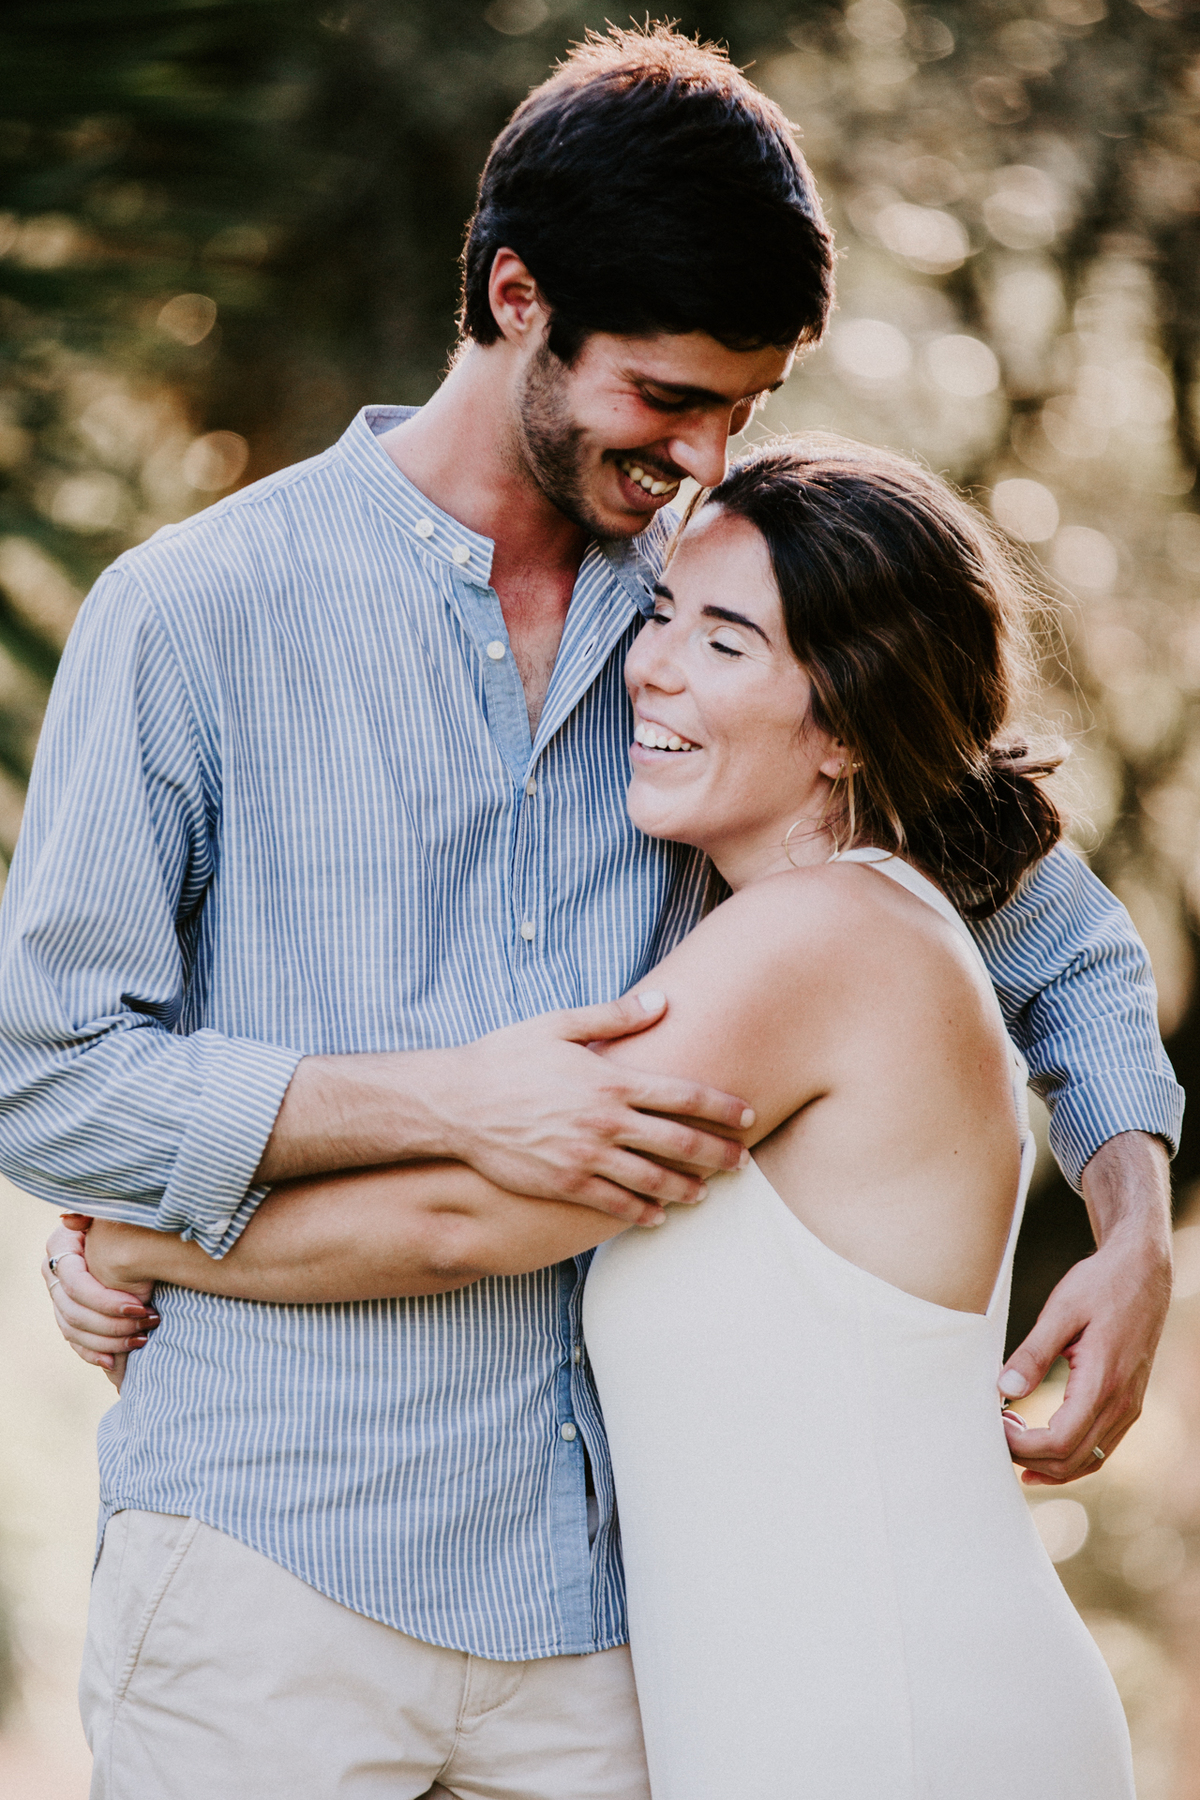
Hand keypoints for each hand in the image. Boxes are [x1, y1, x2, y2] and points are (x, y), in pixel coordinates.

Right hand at [42, 1214, 158, 1388]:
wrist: (133, 1235)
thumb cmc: (127, 1220)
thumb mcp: (113, 1213)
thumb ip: (94, 1213)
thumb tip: (69, 1219)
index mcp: (60, 1246)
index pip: (76, 1283)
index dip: (105, 1299)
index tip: (139, 1305)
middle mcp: (53, 1272)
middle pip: (73, 1311)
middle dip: (112, 1322)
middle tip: (148, 1322)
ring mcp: (58, 1296)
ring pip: (73, 1329)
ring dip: (108, 1339)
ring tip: (142, 1339)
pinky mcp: (68, 1314)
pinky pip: (73, 1341)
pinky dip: (93, 1353)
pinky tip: (114, 1361)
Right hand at [436, 989, 752, 1224]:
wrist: (456, 1103)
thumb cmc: (506, 1057)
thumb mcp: (558, 1024)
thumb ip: (614, 1016)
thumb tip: (662, 1001)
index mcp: (610, 1080)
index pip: (683, 1096)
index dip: (721, 1108)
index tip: (748, 1116)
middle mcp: (605, 1122)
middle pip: (679, 1142)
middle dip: (717, 1154)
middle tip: (742, 1163)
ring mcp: (586, 1157)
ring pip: (652, 1180)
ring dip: (685, 1188)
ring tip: (704, 1193)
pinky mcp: (564, 1184)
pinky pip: (614, 1204)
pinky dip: (641, 1212)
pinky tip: (657, 1216)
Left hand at [997, 1134, 1171, 1483]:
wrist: (1143, 1271)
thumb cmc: (1101, 1284)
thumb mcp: (1061, 1309)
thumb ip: (1033, 1352)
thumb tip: (1005, 1389)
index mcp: (1103, 1382)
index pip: (1060, 1440)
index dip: (1022, 1444)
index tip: (993, 1425)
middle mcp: (1122, 1403)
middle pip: (1073, 1459)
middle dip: (1030, 1458)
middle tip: (995, 1434)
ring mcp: (1130, 1407)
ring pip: (1090, 1460)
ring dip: (1050, 1464)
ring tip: (1012, 1446)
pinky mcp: (1129, 1402)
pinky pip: (1102, 1447)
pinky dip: (1071, 1457)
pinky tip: (1043, 1449)